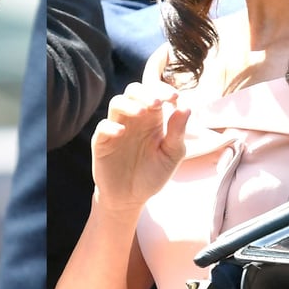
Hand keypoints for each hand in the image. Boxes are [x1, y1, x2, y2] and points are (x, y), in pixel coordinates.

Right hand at [91, 80, 189, 212]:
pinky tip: (121, 133)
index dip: (164, 90)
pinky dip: (110, 126)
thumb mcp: (172, 155)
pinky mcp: (102, 142)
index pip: (155, 92)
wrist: (131, 198)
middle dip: (145, 92)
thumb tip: (186, 107)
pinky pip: (102, 127)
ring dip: (129, 104)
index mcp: (152, 118)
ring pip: (116, 102)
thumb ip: (178, 132)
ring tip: (142, 114)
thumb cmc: (153, 174)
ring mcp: (116, 128)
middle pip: (133, 90)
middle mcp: (133, 118)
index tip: (175, 98)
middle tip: (157, 103)